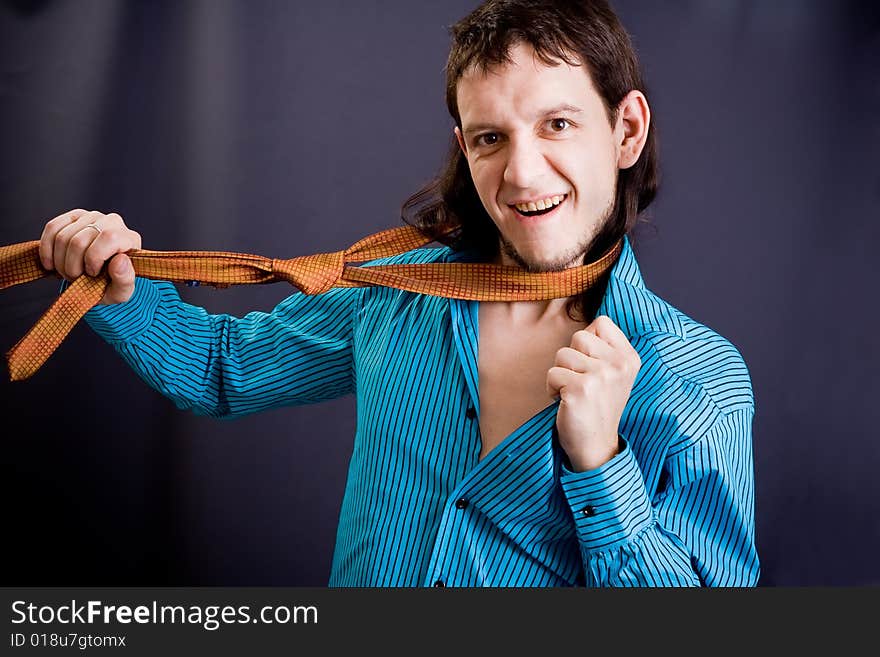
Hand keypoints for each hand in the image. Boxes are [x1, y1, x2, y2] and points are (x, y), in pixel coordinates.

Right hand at [39, 209, 141, 304]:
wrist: (101, 281)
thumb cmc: (113, 285)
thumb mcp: (122, 291)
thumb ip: (125, 279)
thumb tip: (120, 260)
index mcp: (129, 238)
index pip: (108, 237)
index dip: (93, 258)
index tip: (92, 274)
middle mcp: (113, 222)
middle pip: (79, 240)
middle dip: (72, 266)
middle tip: (77, 278)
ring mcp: (92, 216)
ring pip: (62, 236)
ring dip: (60, 261)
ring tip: (69, 273)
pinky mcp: (73, 217)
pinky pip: (52, 228)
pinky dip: (46, 249)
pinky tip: (51, 264)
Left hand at [546, 315, 640, 471]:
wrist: (596, 446)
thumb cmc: (597, 405)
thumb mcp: (613, 373)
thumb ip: (604, 347)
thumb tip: (587, 323)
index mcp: (629, 358)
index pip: (601, 322)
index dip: (588, 341)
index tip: (592, 365)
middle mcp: (619, 365)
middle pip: (579, 336)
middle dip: (571, 358)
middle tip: (581, 382)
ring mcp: (601, 377)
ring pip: (562, 354)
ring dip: (560, 374)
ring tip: (574, 393)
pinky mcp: (580, 390)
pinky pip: (552, 374)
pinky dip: (551, 389)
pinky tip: (565, 403)